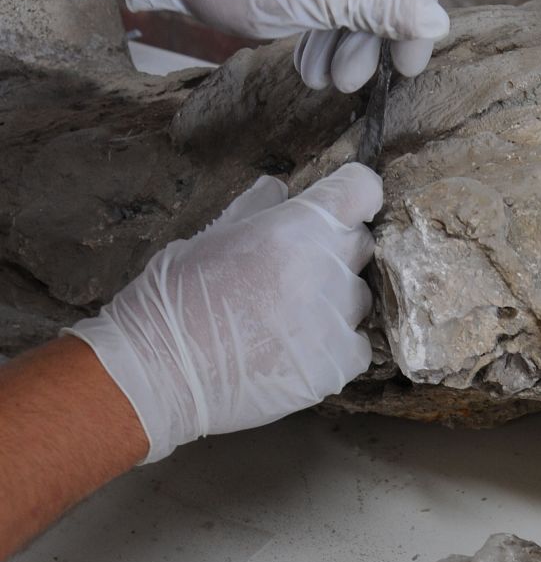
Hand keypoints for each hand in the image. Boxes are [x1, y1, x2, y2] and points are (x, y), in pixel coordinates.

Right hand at [66, 163, 382, 462]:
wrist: (158, 372)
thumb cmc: (174, 298)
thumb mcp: (209, 237)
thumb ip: (255, 209)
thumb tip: (278, 189)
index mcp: (302, 224)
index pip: (362, 189)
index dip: (351, 193)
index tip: (339, 204)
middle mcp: (331, 265)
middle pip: (360, 243)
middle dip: (334, 248)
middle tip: (291, 269)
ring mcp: (340, 316)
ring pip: (359, 295)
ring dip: (334, 299)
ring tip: (285, 317)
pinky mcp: (340, 362)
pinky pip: (357, 343)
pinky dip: (335, 345)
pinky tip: (295, 350)